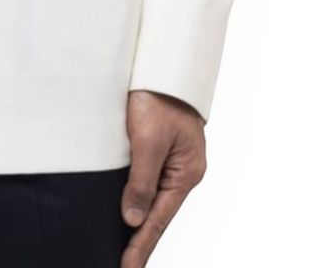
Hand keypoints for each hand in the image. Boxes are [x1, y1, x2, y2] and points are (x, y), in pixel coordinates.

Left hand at [120, 89, 206, 265]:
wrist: (164, 63)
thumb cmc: (159, 96)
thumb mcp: (147, 138)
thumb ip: (141, 180)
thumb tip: (132, 218)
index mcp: (186, 173)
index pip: (159, 220)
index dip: (140, 246)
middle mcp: (183, 172)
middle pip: (159, 214)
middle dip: (140, 240)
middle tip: (124, 265)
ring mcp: (174, 161)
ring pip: (154, 200)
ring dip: (139, 222)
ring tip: (124, 248)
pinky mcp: (162, 150)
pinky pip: (150, 183)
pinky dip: (140, 201)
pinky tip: (128, 212)